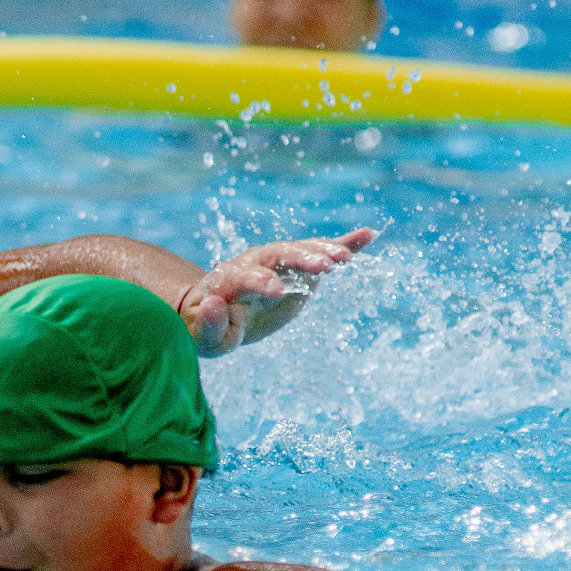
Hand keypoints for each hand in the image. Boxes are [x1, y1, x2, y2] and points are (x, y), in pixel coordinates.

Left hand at [177, 231, 373, 354]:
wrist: (214, 312)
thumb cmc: (205, 328)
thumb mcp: (203, 335)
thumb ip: (208, 324)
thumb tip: (215, 304)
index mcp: (229, 279)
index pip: (246, 276)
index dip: (261, 282)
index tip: (278, 292)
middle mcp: (253, 262)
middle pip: (278, 254)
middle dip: (300, 259)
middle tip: (324, 267)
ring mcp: (276, 262)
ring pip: (300, 250)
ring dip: (322, 251)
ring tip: (346, 259)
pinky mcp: (295, 268)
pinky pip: (318, 251)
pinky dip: (342, 243)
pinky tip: (368, 235)